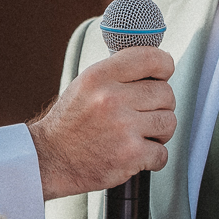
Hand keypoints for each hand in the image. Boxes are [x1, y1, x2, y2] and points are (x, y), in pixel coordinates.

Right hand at [30, 48, 174, 200]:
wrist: (50, 159)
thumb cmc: (71, 123)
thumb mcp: (86, 84)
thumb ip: (118, 73)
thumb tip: (157, 67)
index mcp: (100, 76)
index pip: (152, 58)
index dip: (164, 67)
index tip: (162, 76)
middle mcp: (111, 99)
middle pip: (166, 94)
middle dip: (160, 105)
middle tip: (143, 114)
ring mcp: (123, 128)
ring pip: (169, 122)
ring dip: (159, 132)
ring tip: (139, 135)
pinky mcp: (131, 155)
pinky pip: (162, 153)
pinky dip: (153, 157)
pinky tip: (136, 154)